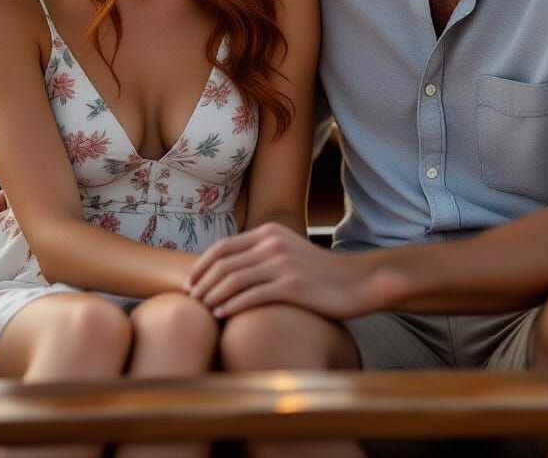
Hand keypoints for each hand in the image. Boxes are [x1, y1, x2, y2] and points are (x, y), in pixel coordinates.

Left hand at [185, 222, 369, 319]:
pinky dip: (231, 306)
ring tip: (203, 309)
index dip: (202, 264)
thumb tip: (231, 268)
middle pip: (224, 263)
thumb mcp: (289, 252)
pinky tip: (222, 315)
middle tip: (192, 299)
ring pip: (233, 279)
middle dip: (202, 282)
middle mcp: (273, 243)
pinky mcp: (292, 285)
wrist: (356, 281)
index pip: (223, 246)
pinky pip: (252, 295)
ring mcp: (282, 263)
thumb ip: (262, 254)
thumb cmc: (319, 273)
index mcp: (270, 232)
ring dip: (213, 295)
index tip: (191, 281)